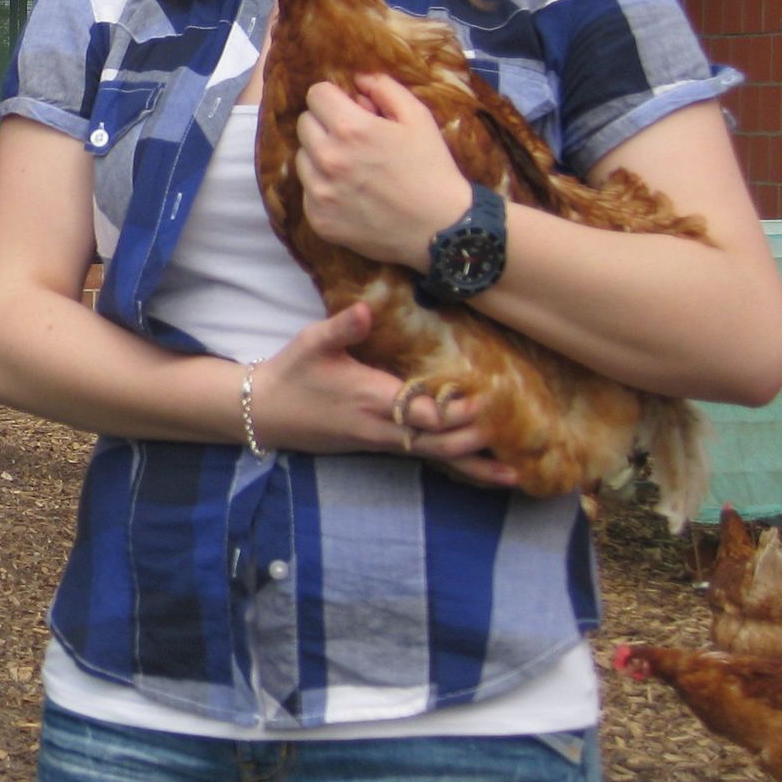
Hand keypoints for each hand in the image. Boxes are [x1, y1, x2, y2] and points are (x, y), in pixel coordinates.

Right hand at [249, 304, 519, 487]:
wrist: (263, 413)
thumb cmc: (291, 375)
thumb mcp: (310, 344)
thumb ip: (342, 327)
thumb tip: (365, 308)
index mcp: (371, 399)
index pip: (423, 413)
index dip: (457, 411)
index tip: (489, 400)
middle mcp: (382, 427)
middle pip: (439, 443)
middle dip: (477, 439)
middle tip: (518, 433)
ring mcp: (381, 442)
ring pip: (436, 458)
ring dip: (474, 464)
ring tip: (515, 474)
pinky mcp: (379, 446)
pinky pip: (425, 459)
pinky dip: (455, 466)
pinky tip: (480, 470)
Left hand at [294, 74, 469, 267]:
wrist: (440, 229)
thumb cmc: (431, 169)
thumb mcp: (418, 118)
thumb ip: (384, 88)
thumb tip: (357, 78)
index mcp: (350, 129)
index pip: (315, 94)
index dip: (334, 98)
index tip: (349, 108)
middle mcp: (326, 158)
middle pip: (304, 124)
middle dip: (325, 124)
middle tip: (352, 138)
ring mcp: (318, 192)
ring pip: (302, 157)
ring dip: (319, 155)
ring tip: (351, 167)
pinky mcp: (317, 218)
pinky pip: (307, 190)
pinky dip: (322, 187)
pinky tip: (350, 193)